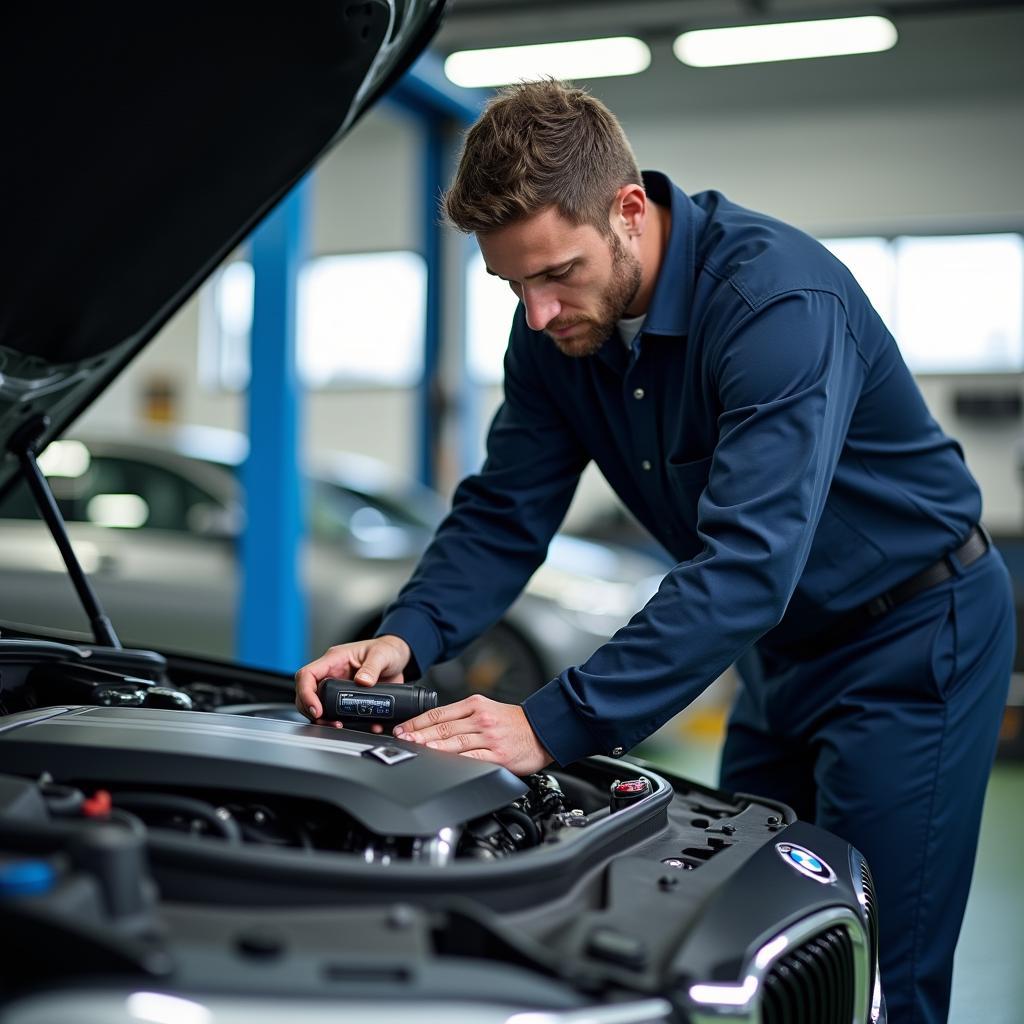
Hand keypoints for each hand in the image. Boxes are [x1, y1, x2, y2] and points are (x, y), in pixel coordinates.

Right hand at [294, 635, 410, 724]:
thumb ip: (372, 667)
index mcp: (335, 659)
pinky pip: (341, 712)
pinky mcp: (349, 697)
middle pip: (309, 693)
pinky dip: (348, 722)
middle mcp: (333, 673)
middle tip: (329, 722)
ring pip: (322, 705)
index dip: (306, 693)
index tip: (317, 709)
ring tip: (339, 725)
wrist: (399, 658)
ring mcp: (339, 686)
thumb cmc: (386, 649)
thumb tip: (363, 681)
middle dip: (313, 711)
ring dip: (327, 719)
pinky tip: (360, 725)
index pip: (307, 675)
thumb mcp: (382, 654)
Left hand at [394, 694, 551, 775]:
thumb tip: (433, 728)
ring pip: (454, 740)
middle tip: (402, 739)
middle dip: (419, 733)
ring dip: (432, 745)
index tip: (402, 729)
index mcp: (476, 704)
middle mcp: (481, 718)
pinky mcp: (497, 755)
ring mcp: (489, 737)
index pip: (439, 712)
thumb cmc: (514, 723)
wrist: (543, 731)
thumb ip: (463, 717)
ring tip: (416, 748)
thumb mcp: (488, 709)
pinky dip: (455, 760)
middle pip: (443, 726)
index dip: (417, 721)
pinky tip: (442, 762)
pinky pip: (472, 757)